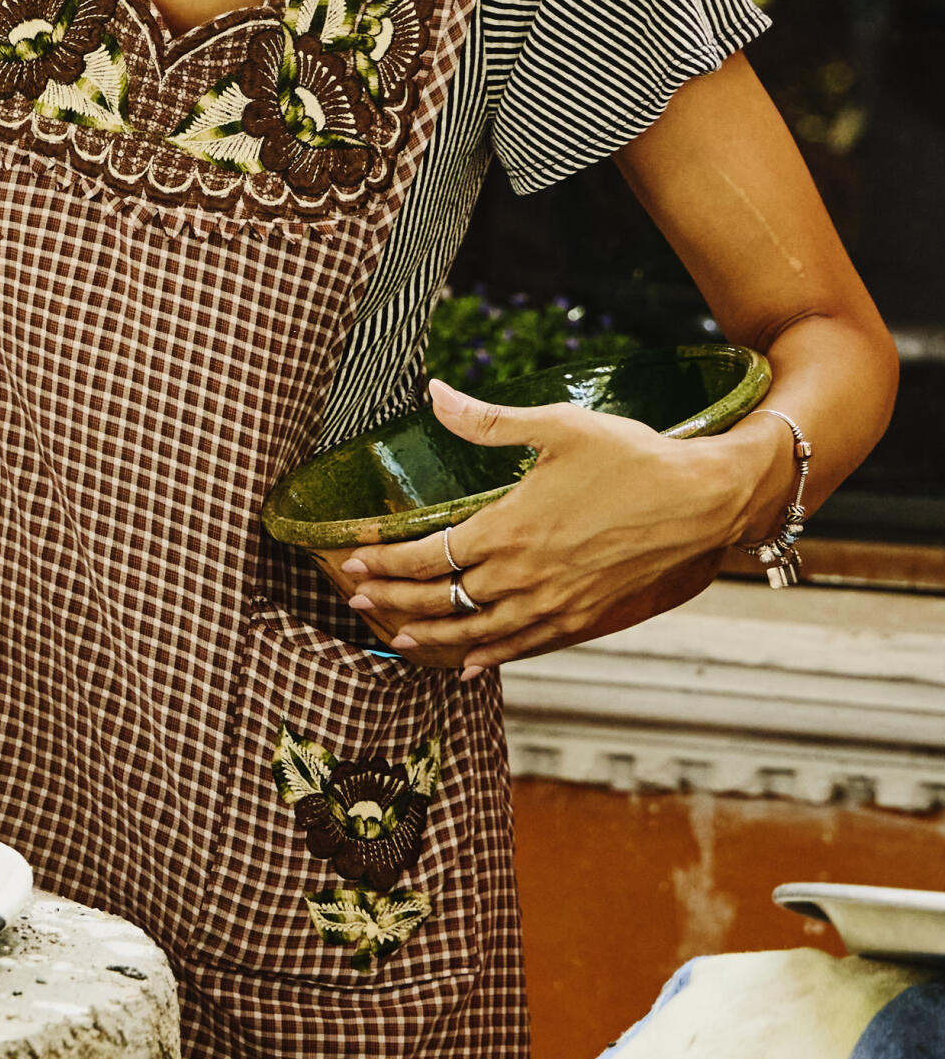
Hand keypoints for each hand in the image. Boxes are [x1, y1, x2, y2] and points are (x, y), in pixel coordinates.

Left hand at [323, 379, 779, 673]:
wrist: (704, 501)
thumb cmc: (634, 457)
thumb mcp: (558, 427)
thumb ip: (487, 421)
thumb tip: (434, 395)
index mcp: (509, 530)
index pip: (426, 556)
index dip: (385, 561)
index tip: (354, 561)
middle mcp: (523, 576)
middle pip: (440, 600)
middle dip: (392, 601)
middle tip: (356, 600)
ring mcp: (553, 605)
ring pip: (475, 633)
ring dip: (430, 638)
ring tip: (397, 638)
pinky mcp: (582, 620)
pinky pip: (522, 647)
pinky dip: (488, 656)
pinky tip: (469, 663)